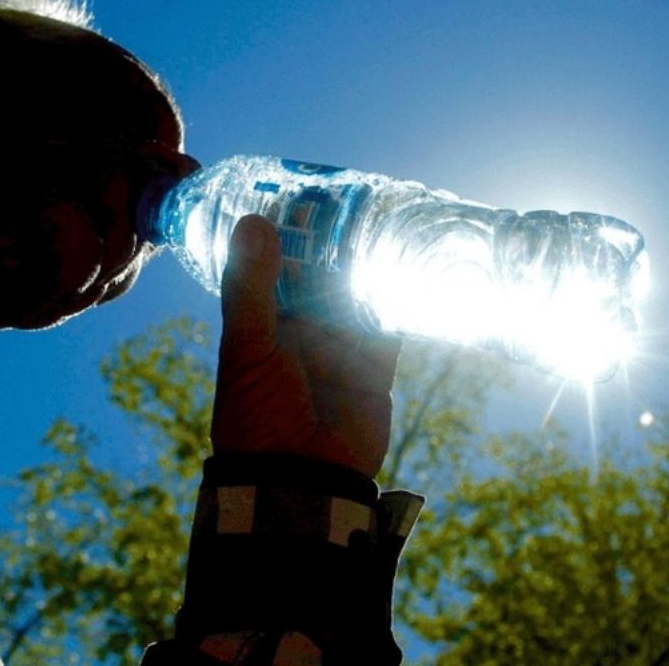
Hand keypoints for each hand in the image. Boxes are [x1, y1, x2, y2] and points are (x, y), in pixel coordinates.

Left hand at [211, 216, 401, 477]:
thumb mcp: (249, 346)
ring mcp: (340, 345)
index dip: (293, 229)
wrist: (301, 480)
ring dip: (375, 262)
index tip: (309, 187)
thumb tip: (254, 220)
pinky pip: (392, 324)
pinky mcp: (375, 366)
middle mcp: (302, 326)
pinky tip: (419, 266)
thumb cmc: (259, 415)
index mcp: (264, 319)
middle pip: (325, 271)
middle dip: (341, 239)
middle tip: (361, 191)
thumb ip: (251, 287)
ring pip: (361, 291)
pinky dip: (404, 298)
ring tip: (395, 215)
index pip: (279, 261)